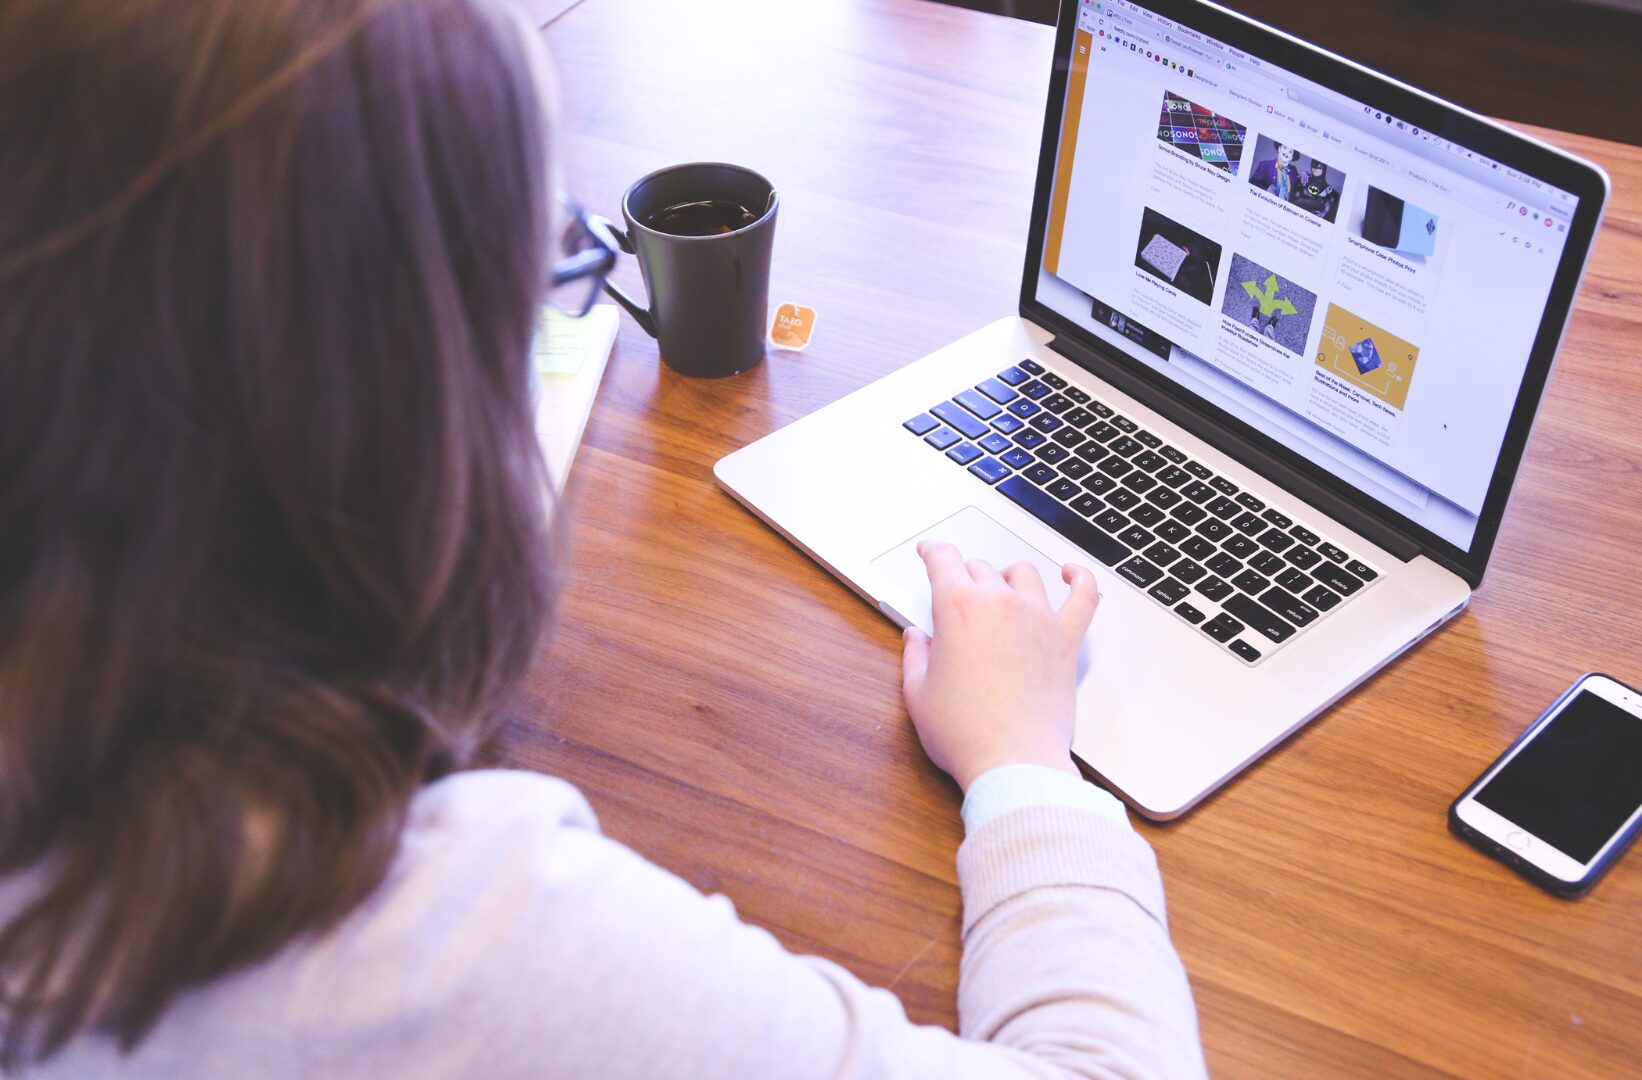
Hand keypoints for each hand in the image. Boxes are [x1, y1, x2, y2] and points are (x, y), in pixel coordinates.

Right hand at [900, 541, 1100, 791]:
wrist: (1013, 761)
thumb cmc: (965, 733)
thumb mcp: (919, 694)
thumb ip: (915, 657)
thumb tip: (916, 638)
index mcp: (958, 608)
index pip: (943, 559)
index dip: (932, 551)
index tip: (930, 552)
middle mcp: (1000, 603)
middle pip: (980, 568)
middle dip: (964, 575)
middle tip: (958, 592)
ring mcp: (1038, 618)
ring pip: (1024, 574)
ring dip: (1008, 575)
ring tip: (1001, 587)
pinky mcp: (1066, 640)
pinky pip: (1083, 597)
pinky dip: (1080, 580)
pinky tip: (1072, 574)